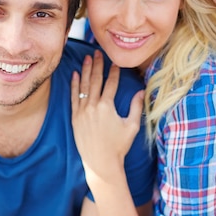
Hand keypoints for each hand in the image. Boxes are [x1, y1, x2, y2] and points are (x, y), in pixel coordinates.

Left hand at [71, 50, 144, 184]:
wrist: (100, 163)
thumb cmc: (118, 146)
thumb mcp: (131, 126)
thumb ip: (136, 107)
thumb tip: (142, 91)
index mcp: (107, 107)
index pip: (111, 83)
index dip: (113, 71)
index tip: (115, 62)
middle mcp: (93, 106)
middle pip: (95, 80)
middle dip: (97, 65)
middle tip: (98, 52)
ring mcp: (82, 111)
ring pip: (83, 86)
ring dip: (85, 70)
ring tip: (87, 57)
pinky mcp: (75, 118)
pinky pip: (73, 97)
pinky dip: (74, 85)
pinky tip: (74, 74)